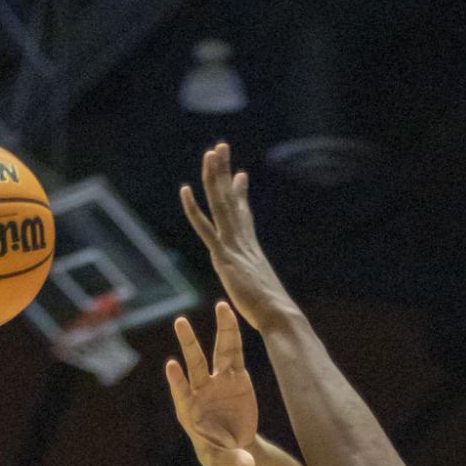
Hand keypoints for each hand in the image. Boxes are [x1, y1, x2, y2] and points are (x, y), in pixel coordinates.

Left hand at [165, 304, 257, 465]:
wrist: (235, 447)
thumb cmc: (221, 456)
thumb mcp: (226, 463)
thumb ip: (235, 461)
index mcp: (190, 411)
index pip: (181, 393)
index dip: (177, 381)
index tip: (171, 366)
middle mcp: (202, 391)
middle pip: (194, 363)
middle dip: (188, 344)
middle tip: (180, 321)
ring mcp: (219, 381)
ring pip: (218, 352)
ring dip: (220, 330)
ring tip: (221, 305)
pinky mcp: (236, 376)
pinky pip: (235, 353)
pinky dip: (234, 336)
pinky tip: (231, 315)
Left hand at [179, 143, 293, 333]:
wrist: (280, 317)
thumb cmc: (278, 316)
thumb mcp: (268, 298)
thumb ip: (265, 293)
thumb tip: (271, 298)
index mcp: (252, 251)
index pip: (244, 215)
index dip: (240, 194)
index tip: (240, 175)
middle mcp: (243, 243)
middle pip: (232, 200)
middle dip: (226, 172)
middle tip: (221, 147)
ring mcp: (234, 248)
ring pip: (222, 204)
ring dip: (216, 177)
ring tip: (212, 151)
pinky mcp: (225, 258)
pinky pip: (205, 228)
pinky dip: (194, 209)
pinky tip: (185, 191)